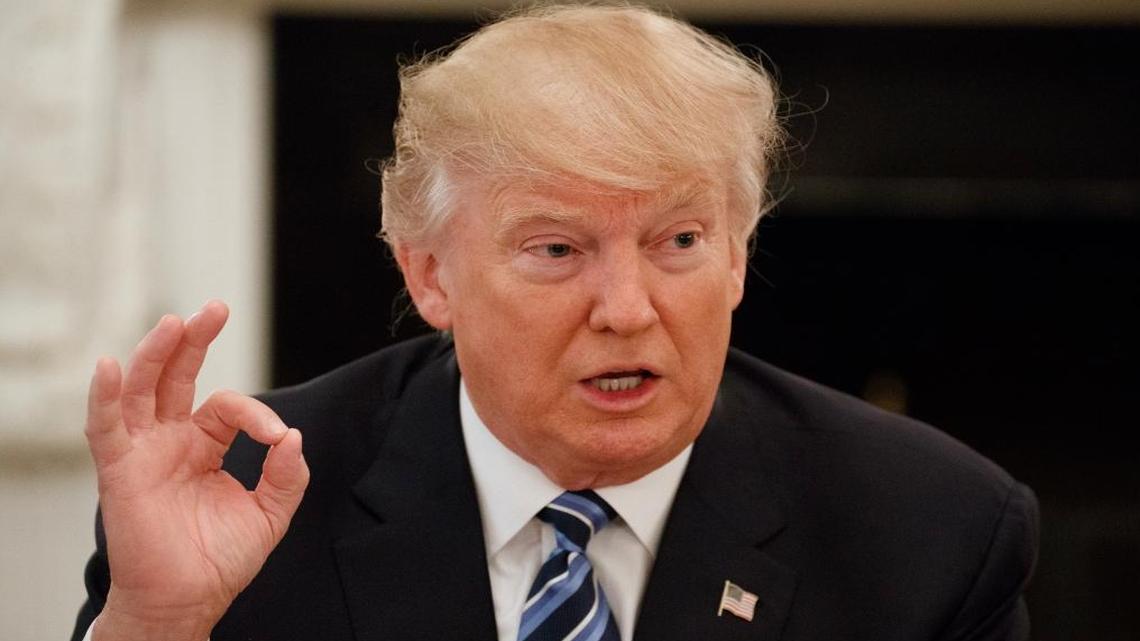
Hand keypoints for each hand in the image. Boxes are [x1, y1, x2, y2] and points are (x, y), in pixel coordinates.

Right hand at [85, 301, 309, 639]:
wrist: (188, 601)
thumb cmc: (220, 559)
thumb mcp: (269, 513)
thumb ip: (286, 474)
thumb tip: (294, 436)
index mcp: (204, 445)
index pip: (227, 405)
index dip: (257, 414)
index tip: (278, 440)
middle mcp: (170, 440)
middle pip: (176, 376)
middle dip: (194, 339)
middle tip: (216, 307)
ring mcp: (143, 452)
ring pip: (142, 390)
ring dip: (155, 354)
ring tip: (174, 322)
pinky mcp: (120, 470)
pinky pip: (106, 427)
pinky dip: (105, 396)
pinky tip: (109, 366)